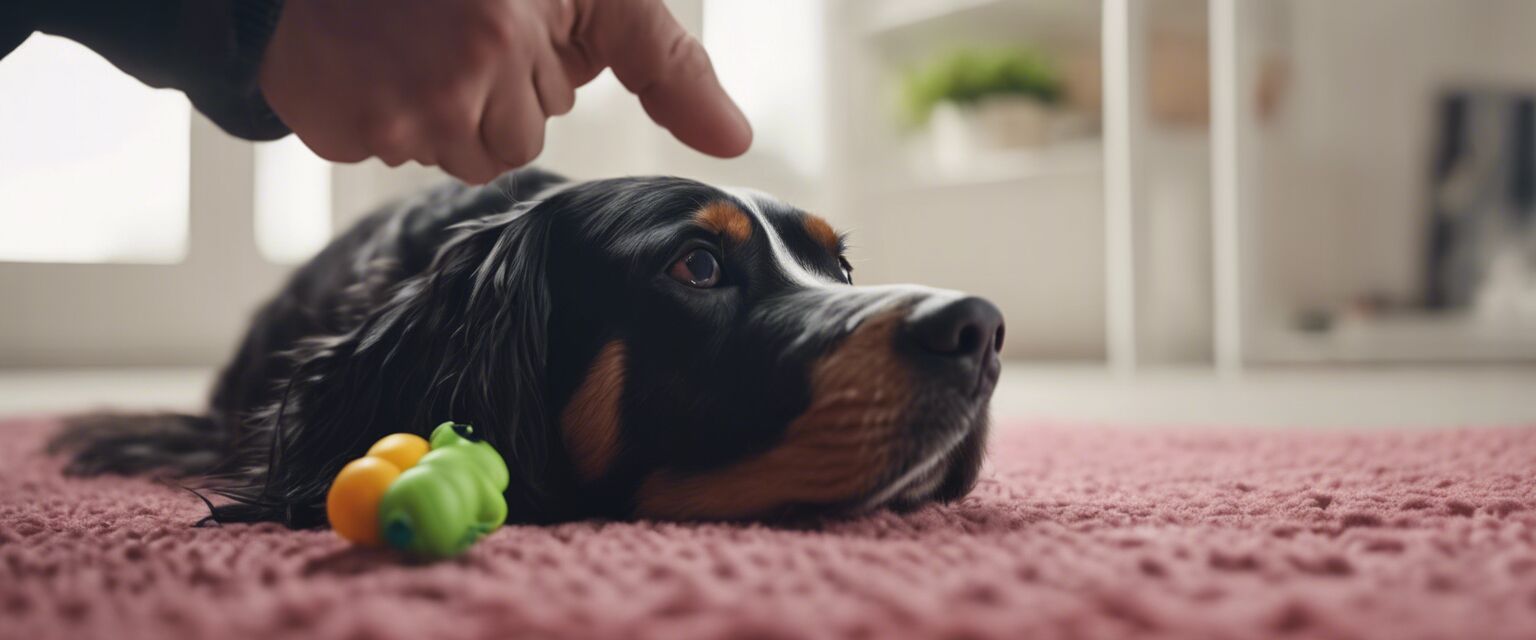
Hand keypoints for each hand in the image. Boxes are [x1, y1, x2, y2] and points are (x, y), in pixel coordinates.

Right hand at [258, 0, 751, 183]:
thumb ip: (665, 64)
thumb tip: (737, 143)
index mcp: (523, 29)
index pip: (541, 119)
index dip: (516, 73)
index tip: (484, 30)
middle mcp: (467, 67)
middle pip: (497, 148)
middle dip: (478, 100)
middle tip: (442, 32)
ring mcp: (398, 105)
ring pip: (441, 155)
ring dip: (428, 110)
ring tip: (404, 41)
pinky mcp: (336, 124)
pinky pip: (372, 151)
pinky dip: (364, 112)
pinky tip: (361, 57)